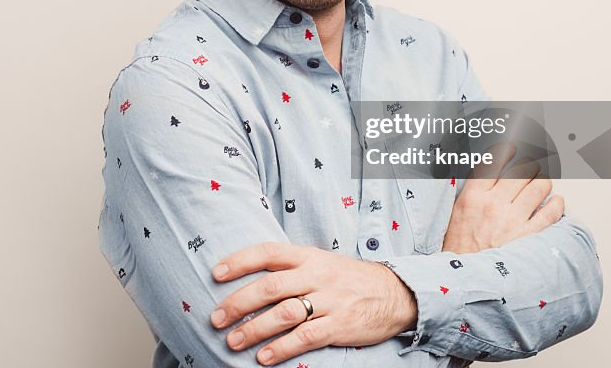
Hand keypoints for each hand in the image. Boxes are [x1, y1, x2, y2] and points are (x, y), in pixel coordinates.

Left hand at [209, 242, 415, 364]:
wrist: (394, 293)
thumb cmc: (348, 279)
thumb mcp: (321, 262)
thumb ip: (291, 267)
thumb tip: (251, 277)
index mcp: (308, 256)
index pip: (268, 252)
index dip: (240, 261)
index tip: (216, 274)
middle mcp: (316, 275)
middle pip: (270, 285)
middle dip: (238, 302)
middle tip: (216, 318)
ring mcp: (328, 300)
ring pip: (284, 312)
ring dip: (254, 328)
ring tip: (233, 342)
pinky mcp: (339, 325)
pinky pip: (305, 337)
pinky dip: (282, 348)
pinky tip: (264, 356)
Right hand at [442, 142, 564, 253]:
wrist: (466, 280)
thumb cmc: (460, 248)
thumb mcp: (458, 212)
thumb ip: (474, 190)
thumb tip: (490, 172)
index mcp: (473, 196)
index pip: (494, 161)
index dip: (506, 150)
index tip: (513, 148)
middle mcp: (494, 205)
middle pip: (521, 170)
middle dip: (530, 164)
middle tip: (531, 166)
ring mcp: (513, 220)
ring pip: (540, 186)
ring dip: (544, 181)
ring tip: (541, 183)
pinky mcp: (529, 236)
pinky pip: (552, 211)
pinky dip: (557, 203)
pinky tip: (554, 203)